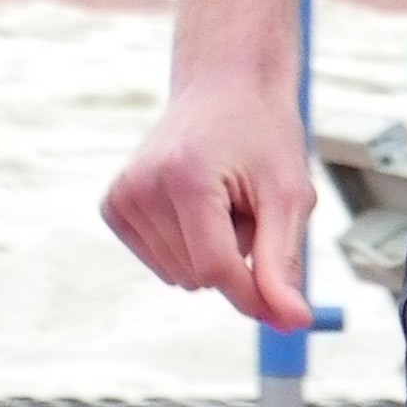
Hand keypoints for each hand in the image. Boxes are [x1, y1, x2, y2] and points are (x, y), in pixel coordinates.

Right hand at [103, 70, 314, 331]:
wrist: (226, 84)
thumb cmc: (264, 135)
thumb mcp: (288, 193)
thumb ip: (283, 262)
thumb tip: (292, 322)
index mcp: (185, 178)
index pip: (218, 269)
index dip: (257, 294)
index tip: (289, 309)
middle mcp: (142, 186)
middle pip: (200, 277)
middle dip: (236, 254)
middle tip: (246, 201)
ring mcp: (121, 196)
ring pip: (181, 277)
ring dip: (212, 250)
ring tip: (222, 198)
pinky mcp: (113, 206)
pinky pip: (163, 265)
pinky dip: (188, 246)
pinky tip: (197, 201)